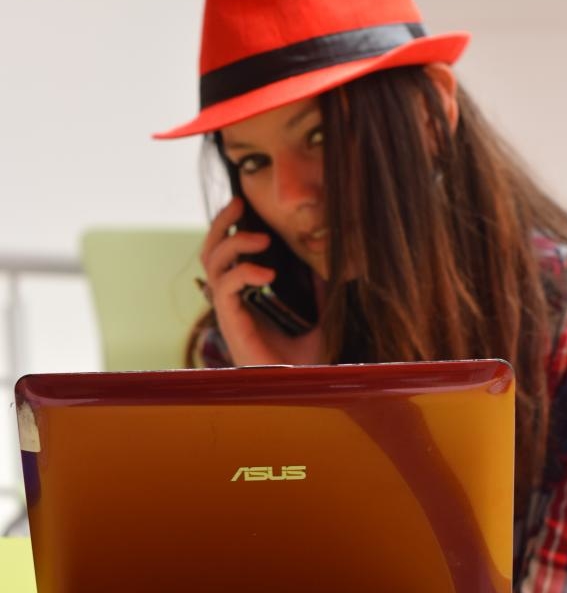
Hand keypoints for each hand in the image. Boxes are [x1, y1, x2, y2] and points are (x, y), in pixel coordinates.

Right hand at [200, 198, 324, 365]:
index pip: (227, 255)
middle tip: (239, 203)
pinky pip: (225, 289)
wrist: (302, 389)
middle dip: (221, 224)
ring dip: (233, 244)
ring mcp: (229, 313)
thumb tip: (329, 260)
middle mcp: (232, 302)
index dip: (230, 227)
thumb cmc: (306, 361)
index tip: (244, 204)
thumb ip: (318, 289)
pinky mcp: (231, 325)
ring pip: (212, 266)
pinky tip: (268, 274)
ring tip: (262, 239)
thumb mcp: (319, 316)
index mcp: (246, 297)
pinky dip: (243, 273)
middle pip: (211, 253)